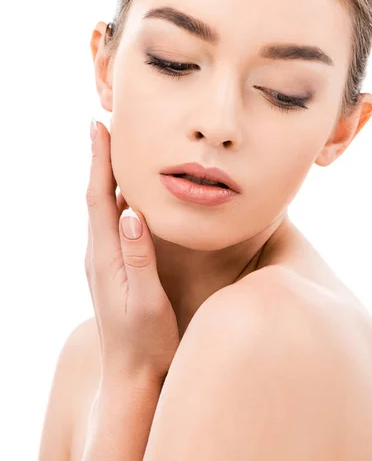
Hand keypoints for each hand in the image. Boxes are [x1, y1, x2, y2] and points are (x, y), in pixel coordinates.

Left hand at [85, 120, 179, 386]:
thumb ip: (139, 257)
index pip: (97, 198)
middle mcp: (97, 255)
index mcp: (104, 257)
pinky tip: (124, 194)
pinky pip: (109, 223)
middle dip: (99, 159)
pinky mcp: (111, 269)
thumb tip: (131, 213)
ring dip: (104, 176)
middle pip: (95, 196)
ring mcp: (102, 262)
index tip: (98, 126)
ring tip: (115, 149)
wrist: (131, 377)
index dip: (98, 160)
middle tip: (107, 125)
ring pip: (101, 208)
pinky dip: (113, 199)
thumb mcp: (146, 301)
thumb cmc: (145, 342)